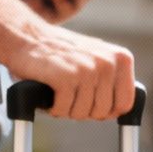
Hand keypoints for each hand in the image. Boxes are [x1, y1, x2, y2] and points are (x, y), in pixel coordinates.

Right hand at [3, 27, 136, 121]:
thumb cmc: (61, 55)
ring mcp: (88, 70)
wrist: (27, 37)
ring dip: (66, 109)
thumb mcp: (97, 60)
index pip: (125, 104)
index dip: (106, 112)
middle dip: (83, 111)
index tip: (91, 106)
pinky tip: (49, 92)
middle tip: (70, 96)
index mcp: (122, 59)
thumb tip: (121, 112)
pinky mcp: (66, 77)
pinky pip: (63, 110)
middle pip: (102, 112)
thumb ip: (112, 81)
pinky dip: (52, 107)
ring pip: (82, 113)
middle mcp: (108, 63)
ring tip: (58, 91)